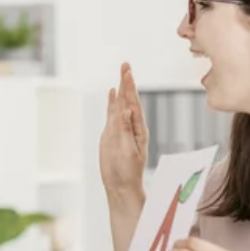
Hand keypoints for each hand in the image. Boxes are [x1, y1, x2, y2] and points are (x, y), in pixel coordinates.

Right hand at [100, 63, 148, 193]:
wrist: (120, 185)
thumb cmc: (127, 171)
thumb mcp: (127, 150)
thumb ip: (126, 130)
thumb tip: (127, 110)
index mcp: (138, 129)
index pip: (133, 103)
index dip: (130, 88)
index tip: (127, 72)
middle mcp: (131, 126)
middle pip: (128, 100)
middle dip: (127, 83)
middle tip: (125, 65)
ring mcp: (121, 129)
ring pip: (120, 105)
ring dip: (121, 90)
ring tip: (122, 74)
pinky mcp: (111, 134)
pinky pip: (112, 114)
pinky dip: (112, 103)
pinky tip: (112, 94)